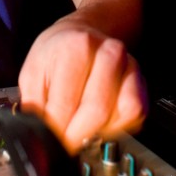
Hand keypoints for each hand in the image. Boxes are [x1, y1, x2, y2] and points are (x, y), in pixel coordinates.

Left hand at [18, 18, 147, 153]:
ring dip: (100, 130)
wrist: (84, 32)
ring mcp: (129, 66)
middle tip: (65, 143)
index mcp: (77, 47)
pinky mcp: (141, 81)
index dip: (56, 131)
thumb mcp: (33, 71)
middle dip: (78, 136)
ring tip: (82, 126)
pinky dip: (118, 126)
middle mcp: (108, 53)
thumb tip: (39, 134)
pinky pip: (135, 115)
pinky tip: (101, 120)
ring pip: (121, 114)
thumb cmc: (58, 52)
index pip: (66, 103)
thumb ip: (34, 102)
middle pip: (97, 111)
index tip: (50, 142)